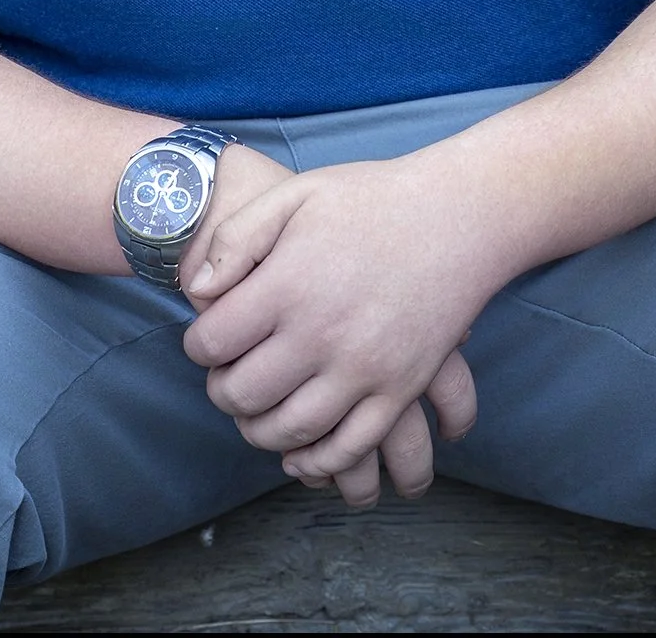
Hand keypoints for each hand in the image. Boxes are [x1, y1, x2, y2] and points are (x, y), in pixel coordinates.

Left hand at [180, 156, 494, 503]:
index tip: (206, 340)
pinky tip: (300, 452)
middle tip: (226, 379)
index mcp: (289, 284)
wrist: (458, 216)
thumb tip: (198, 289)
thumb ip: (237, 237)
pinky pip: (350, 447)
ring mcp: (364, 368)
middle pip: (244, 394)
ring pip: (290, 430)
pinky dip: (317, 461)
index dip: (197, 346)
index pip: (213, 343)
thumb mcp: (296, 195)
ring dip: (260, 433)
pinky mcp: (399, 390)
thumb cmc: (371, 200)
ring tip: (257, 413)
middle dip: (223, 392)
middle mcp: (322, 333)